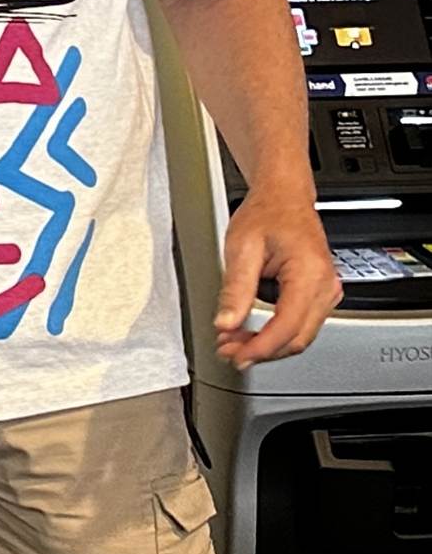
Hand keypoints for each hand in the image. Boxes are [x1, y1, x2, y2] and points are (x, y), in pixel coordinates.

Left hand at [214, 188, 342, 368]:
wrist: (283, 197)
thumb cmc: (266, 213)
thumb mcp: (241, 247)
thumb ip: (235, 288)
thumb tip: (226, 322)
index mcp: (310, 274)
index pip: (287, 327)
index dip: (260, 348)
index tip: (236, 356)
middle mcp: (325, 286)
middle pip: (297, 338)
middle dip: (261, 351)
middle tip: (228, 352)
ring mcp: (327, 291)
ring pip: (300, 335)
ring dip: (267, 345)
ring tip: (234, 342)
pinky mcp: (320, 294)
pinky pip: (301, 324)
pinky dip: (276, 333)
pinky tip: (251, 331)